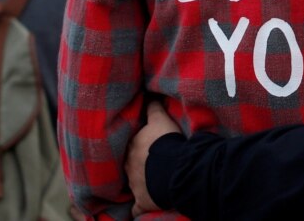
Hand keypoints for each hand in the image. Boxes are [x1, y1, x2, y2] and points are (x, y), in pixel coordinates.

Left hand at [128, 100, 180, 217]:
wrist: (174, 168)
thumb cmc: (166, 141)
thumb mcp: (160, 119)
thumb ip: (153, 107)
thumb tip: (148, 96)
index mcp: (132, 147)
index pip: (130, 145)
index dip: (137, 144)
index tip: (142, 144)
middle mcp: (129, 167)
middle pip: (129, 164)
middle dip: (136, 163)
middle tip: (146, 162)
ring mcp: (134, 186)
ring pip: (133, 184)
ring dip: (139, 182)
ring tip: (148, 180)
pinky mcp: (143, 201)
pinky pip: (137, 207)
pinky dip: (139, 206)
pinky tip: (142, 204)